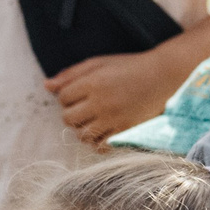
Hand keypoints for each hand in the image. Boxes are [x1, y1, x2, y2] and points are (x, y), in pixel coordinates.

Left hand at [46, 50, 184, 148]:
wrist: (162, 77)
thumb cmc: (128, 67)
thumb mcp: (99, 63)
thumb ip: (71, 74)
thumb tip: (46, 86)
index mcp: (93, 82)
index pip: (63, 97)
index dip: (67, 96)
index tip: (79, 93)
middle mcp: (101, 102)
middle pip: (68, 118)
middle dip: (72, 113)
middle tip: (85, 107)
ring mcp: (113, 119)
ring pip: (81, 135)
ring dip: (83, 129)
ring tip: (93, 119)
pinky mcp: (124, 132)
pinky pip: (100, 146)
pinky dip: (97, 142)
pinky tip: (103, 130)